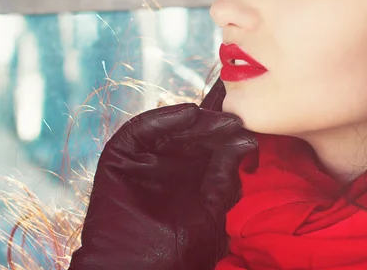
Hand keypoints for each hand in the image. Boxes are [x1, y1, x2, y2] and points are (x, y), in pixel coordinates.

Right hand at [69, 90, 255, 269]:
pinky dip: (162, 118)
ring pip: (170, 130)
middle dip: (213, 126)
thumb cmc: (178, 253)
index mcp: (190, 178)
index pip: (209, 148)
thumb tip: (243, 141)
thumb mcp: (212, 211)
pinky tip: (189, 114)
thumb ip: (223, 177)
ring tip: (218, 116)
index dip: (226, 135)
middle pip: (191, 135)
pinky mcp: (120, 158)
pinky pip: (139, 131)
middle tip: (234, 119)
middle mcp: (167, 166)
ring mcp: (143, 160)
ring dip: (194, 120)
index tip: (246, 126)